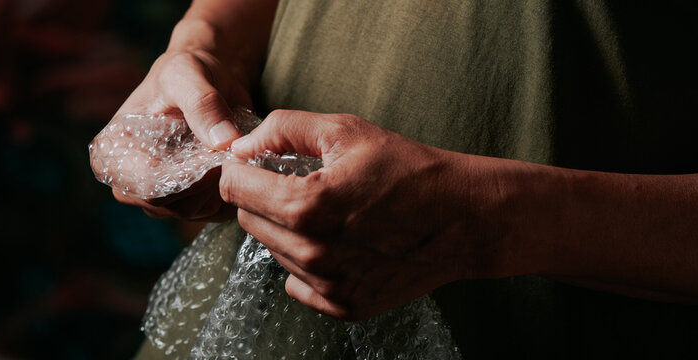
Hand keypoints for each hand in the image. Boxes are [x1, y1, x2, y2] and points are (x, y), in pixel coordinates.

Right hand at [109, 48, 249, 220]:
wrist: (213, 77)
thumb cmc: (189, 71)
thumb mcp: (188, 74)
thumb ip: (201, 103)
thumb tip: (222, 142)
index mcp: (113, 153)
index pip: (145, 186)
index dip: (186, 176)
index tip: (215, 153)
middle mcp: (132, 182)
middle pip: (170, 205)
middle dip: (207, 182)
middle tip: (232, 151)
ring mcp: (163, 197)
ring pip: (195, 211)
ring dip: (222, 185)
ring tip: (234, 151)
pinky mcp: (192, 202)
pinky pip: (216, 211)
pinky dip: (232, 190)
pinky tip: (237, 163)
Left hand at [219, 110, 509, 319]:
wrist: (463, 218)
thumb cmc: (409, 169)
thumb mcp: (347, 132)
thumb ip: (283, 130)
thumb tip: (239, 146)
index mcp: (306, 207)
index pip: (234, 187)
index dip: (244, 168)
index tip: (261, 163)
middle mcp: (311, 254)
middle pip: (248, 221)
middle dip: (265, 198)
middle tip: (301, 184)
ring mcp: (328, 286)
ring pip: (274, 251)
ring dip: (288, 230)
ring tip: (330, 213)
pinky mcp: (343, 306)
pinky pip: (298, 282)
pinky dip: (307, 262)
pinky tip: (340, 243)